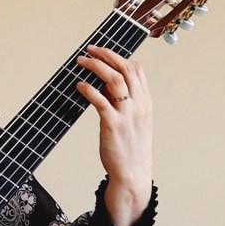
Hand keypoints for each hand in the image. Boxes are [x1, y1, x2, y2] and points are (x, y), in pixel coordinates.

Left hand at [75, 45, 153, 225]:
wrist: (132, 175)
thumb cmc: (130, 149)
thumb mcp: (133, 121)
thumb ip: (124, 102)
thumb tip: (105, 84)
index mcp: (146, 103)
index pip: (137, 70)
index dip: (119, 56)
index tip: (102, 52)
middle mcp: (139, 105)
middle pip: (125, 69)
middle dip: (106, 55)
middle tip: (89, 50)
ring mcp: (127, 115)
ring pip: (114, 80)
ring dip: (96, 67)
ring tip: (81, 62)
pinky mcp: (112, 125)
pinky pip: (100, 101)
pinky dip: (89, 89)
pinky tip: (79, 85)